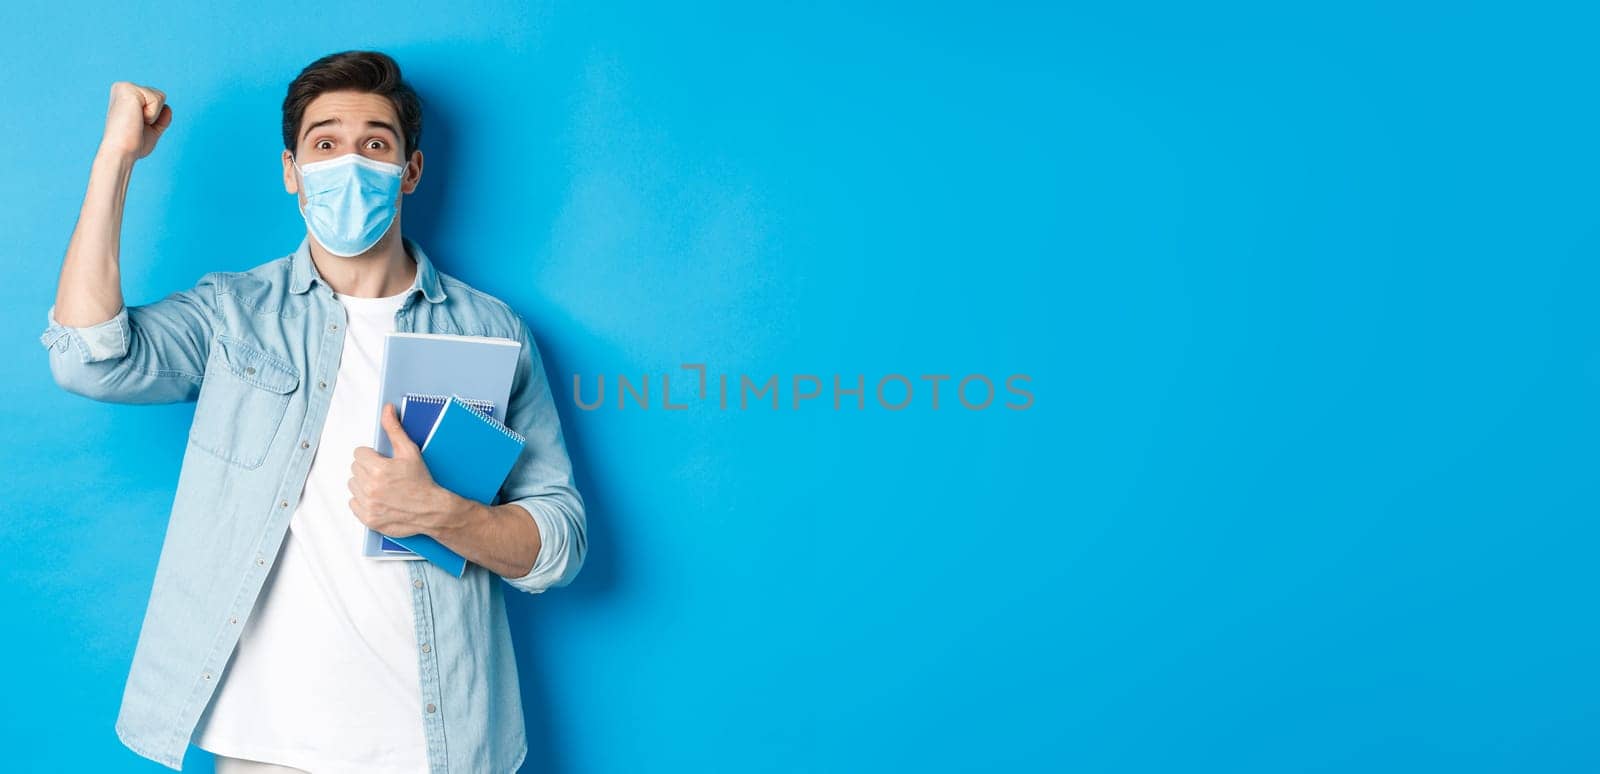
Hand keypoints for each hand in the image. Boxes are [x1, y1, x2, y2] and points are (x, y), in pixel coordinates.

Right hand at [100, 81, 171, 160]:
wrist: (121, 151)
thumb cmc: (132, 144)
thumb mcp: (151, 130)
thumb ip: (160, 119)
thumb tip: (168, 107)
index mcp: (125, 95)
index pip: (155, 100)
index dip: (154, 117)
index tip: (138, 126)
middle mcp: (123, 87)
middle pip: (160, 96)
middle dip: (155, 115)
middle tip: (137, 125)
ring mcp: (125, 87)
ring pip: (161, 96)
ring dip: (154, 115)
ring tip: (136, 121)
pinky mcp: (129, 89)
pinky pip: (157, 99)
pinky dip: (152, 114)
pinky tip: (136, 118)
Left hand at [349, 403, 463, 537]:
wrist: (432, 510)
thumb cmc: (422, 482)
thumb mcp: (410, 451)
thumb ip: (394, 429)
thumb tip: (387, 409)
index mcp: (378, 469)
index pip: (358, 454)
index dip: (371, 456)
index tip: (382, 462)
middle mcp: (371, 488)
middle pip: (355, 469)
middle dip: (368, 469)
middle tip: (385, 474)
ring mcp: (368, 505)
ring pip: (353, 485)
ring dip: (364, 484)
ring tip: (383, 487)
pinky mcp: (368, 518)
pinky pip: (353, 503)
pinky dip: (363, 501)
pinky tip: (379, 499)